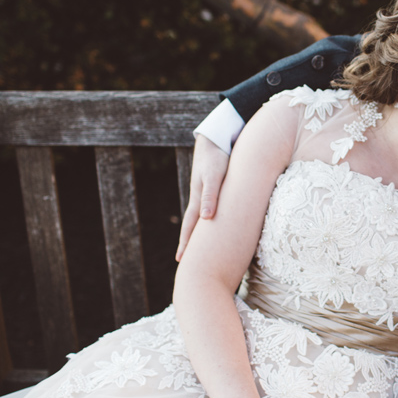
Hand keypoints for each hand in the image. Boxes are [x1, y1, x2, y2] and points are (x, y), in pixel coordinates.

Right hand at [176, 134, 229, 260]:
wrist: (217, 137)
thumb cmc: (218, 157)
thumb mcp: (215, 177)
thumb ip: (211, 196)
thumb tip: (206, 219)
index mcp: (199, 200)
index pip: (190, 226)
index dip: (186, 243)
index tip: (180, 260)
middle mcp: (200, 199)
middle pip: (193, 225)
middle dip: (189, 242)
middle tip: (184, 260)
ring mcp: (206, 193)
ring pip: (202, 218)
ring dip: (198, 232)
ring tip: (196, 246)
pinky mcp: (214, 188)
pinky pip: (212, 208)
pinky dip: (210, 220)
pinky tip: (211, 223)